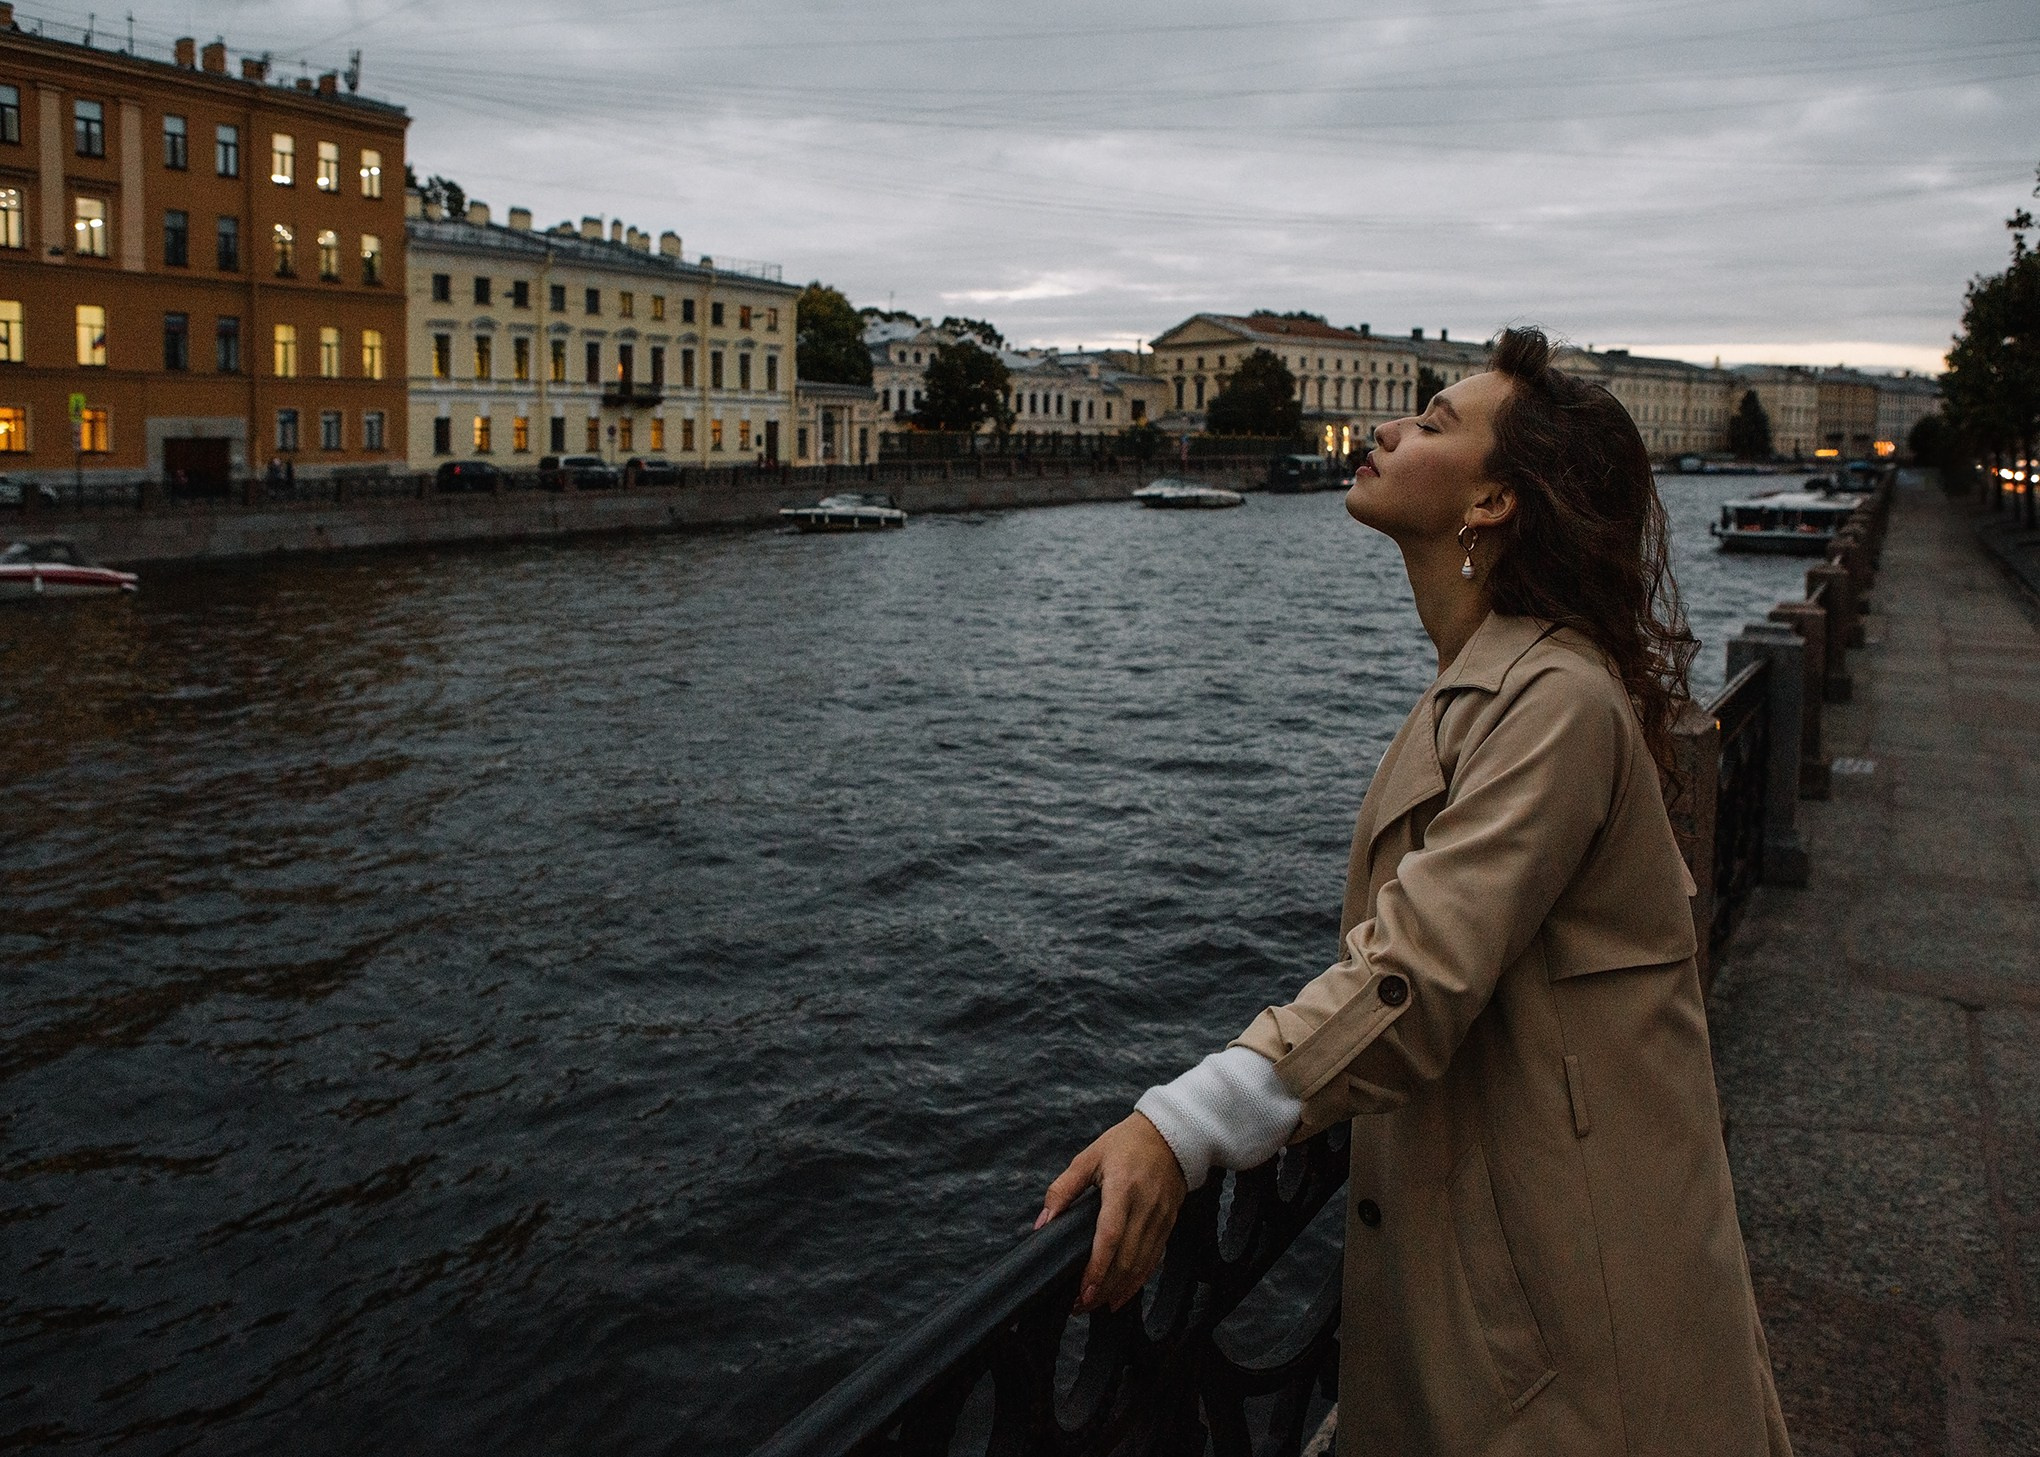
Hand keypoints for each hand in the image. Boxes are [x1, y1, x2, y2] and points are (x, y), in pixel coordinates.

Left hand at [1036, 1113, 1187, 1313]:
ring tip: (1097, 1305)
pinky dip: (1138, 1281)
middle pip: (1127, 1259)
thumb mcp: (1089, 1157)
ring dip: (1120, 1290)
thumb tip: (1043, 1223)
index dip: (1097, 1268)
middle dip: (1104, 1288)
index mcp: (1122, 1189)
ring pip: (1142, 1265)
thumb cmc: (1126, 1143)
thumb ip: (1063, 1190)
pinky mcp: (1169, 1224)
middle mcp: (1144, 1207)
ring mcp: (1160, 1218)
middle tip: (1081, 1305)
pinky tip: (1123, 1293)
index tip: (1083, 1291)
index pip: (1110, 1237)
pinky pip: (1155, 1260)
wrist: (1172, 1135)